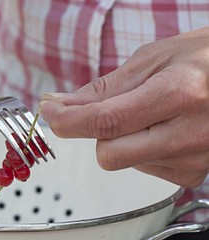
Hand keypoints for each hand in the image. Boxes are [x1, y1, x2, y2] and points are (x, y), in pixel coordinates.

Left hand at [39, 27, 208, 187]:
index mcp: (178, 94)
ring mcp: (191, 160)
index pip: (106, 121)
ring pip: (124, 162)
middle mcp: (187, 133)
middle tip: (112, 110)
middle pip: (109, 154)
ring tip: (155, 114)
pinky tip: (165, 132)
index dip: (69, 120)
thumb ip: (106, 88)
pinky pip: (142, 169)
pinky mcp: (190, 176)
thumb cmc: (205, 62)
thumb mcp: (155, 59)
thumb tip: (63, 106)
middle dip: (99, 133)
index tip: (51, 113)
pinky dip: (142, 151)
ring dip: (124, 140)